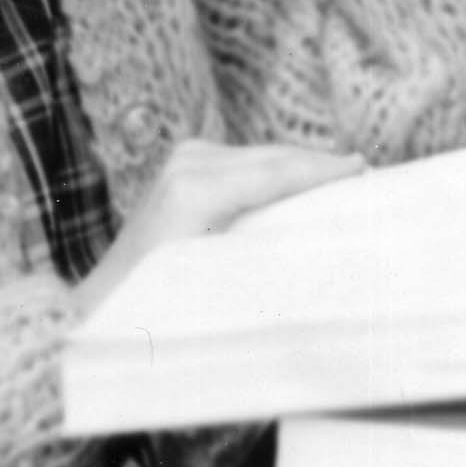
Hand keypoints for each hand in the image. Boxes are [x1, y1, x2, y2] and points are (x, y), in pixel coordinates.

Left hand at [72, 139, 364, 316]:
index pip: (276, 172)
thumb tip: (319, 253)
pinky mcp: (183, 163)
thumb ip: (267, 258)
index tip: (363, 170)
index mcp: (196, 192)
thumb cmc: (159, 310)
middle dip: (318, 166)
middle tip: (365, 177)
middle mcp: (189, 164)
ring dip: (298, 168)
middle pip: (273, 156)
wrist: (100, 308)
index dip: (323, 170)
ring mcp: (183, 159)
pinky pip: (244, 161)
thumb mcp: (220, 287)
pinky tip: (300, 186)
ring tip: (342, 181)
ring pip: (261, 155)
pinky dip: (275, 172)